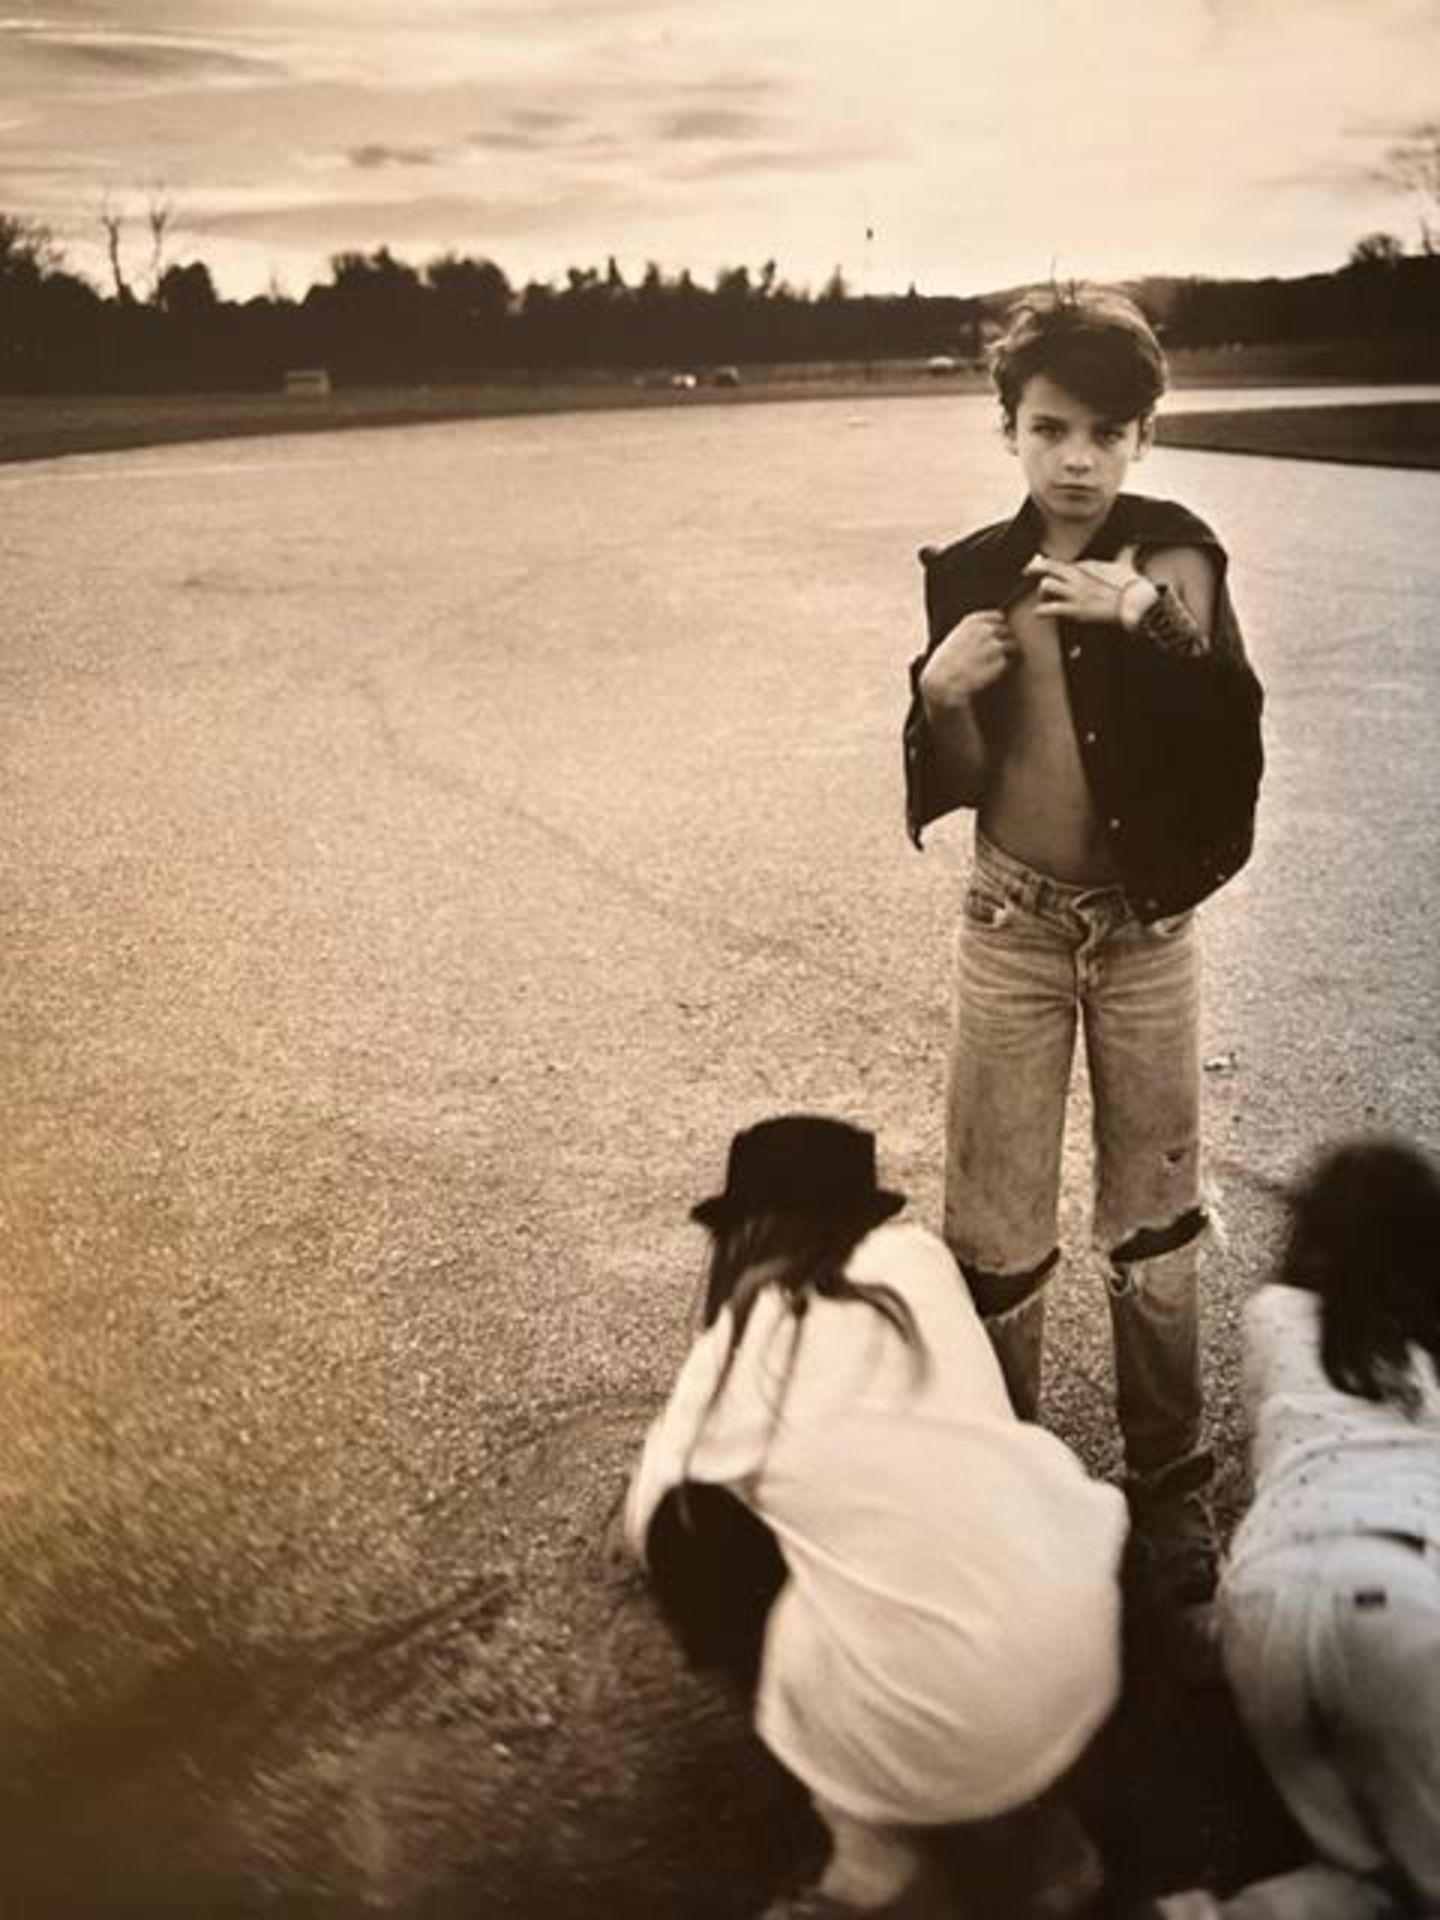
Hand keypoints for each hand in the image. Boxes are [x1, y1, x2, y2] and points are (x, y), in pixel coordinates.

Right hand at [920, 608, 1018, 705]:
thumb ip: (972, 631)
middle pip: (1006, 631)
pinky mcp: (1001, 663)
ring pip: (1011, 646)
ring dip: (1006, 654)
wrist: (942, 684)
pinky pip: (1008, 662)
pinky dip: (1002, 668)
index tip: (991, 638)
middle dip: (1002, 640)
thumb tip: (988, 631)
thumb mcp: (954, 638)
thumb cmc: (944, 664)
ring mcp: (995, 646)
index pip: (998, 617)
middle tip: (991, 655)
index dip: (996, 628)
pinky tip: (988, 674)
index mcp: (973, 621)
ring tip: (990, 665)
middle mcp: (986, 630)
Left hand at [1024, 544, 1156, 627]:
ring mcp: (1075, 593)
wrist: (1136, 602)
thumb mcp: (1126, 564)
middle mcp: (1078, 576)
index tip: (1044, 566)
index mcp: (1087, 565)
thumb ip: (1126, 553)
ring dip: (1042, 593)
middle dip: (1035, 569)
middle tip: (1027, 572)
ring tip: (1044, 598)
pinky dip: (1041, 611)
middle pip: (1048, 566)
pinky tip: (1039, 612)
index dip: (1050, 564)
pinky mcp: (1075, 609)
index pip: (1063, 561)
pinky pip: (1050, 609)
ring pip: (1046, 585)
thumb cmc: (1132, 585)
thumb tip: (1134, 545)